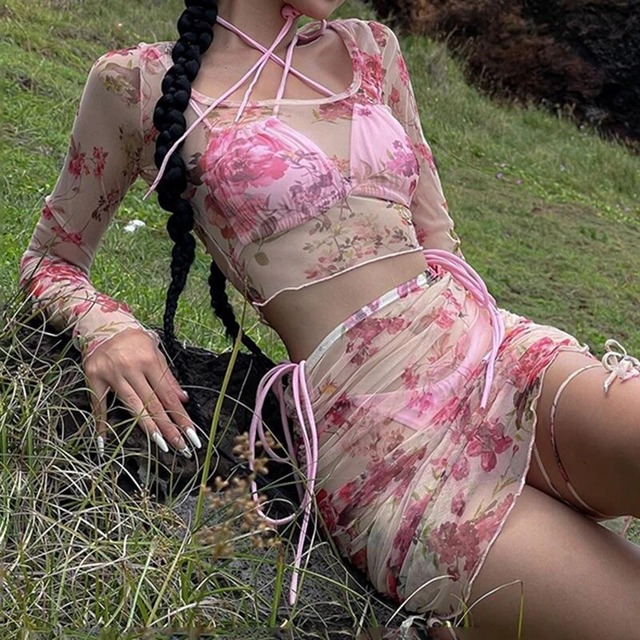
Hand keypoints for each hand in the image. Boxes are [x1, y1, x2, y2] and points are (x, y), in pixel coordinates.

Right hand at [83, 328, 201, 456]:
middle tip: (180, 446)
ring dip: (147, 428)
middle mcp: (132, 368)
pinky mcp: (94, 377)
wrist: (105, 325)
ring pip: (132, 405)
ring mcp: (112, 373)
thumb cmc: (135, 342)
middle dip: (168, 427)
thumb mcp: (156, 354)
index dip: (180, 416)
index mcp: (151, 361)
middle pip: (153, 403)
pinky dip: (101, 422)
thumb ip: (168, 377)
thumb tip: (183, 399)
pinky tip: (105, 439)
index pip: (168, 395)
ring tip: (160, 445)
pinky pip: (99, 403)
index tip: (191, 434)